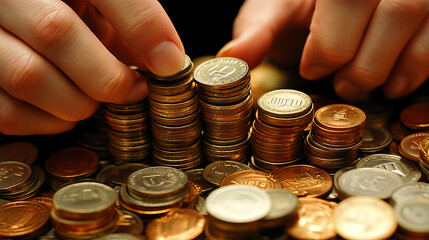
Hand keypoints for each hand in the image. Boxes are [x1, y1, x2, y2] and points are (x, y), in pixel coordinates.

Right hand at [0, 0, 184, 134]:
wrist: (20, 15)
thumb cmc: (62, 10)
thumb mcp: (96, 3)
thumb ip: (126, 21)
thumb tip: (165, 59)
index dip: (142, 24)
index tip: (170, 61)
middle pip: (56, 31)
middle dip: (109, 76)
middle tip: (134, 90)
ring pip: (28, 75)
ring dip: (79, 102)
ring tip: (97, 100)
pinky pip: (6, 111)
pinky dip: (47, 123)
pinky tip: (66, 114)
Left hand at [219, 0, 428, 99]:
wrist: (324, 6)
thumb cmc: (295, 6)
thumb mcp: (272, 12)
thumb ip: (256, 31)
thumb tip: (232, 57)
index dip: (332, 42)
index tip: (312, 69)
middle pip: (396, 8)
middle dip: (366, 61)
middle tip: (343, 86)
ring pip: (421, 18)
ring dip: (397, 65)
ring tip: (371, 87)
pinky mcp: (427, 10)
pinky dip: (422, 64)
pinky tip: (398, 84)